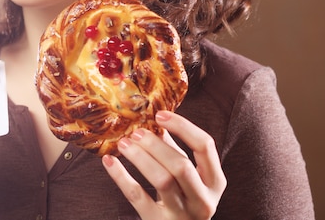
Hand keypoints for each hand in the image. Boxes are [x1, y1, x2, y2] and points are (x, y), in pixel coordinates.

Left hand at [102, 111, 225, 219]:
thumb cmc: (184, 200)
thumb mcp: (188, 176)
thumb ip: (175, 149)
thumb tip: (154, 120)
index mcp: (215, 181)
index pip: (205, 145)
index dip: (182, 126)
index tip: (159, 114)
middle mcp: (203, 200)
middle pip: (181, 165)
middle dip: (156, 145)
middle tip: (136, 132)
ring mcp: (182, 214)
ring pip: (162, 180)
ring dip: (140, 157)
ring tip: (123, 143)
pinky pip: (137, 196)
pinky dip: (121, 176)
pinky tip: (109, 161)